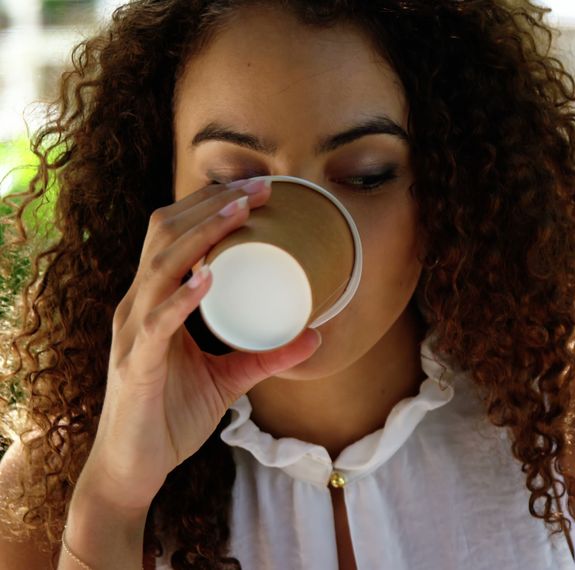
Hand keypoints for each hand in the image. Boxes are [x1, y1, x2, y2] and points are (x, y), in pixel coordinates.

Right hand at [80, 179, 321, 511]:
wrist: (133, 467)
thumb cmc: (171, 417)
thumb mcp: (229, 379)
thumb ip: (267, 355)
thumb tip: (316, 336)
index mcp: (154, 302)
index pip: (174, 236)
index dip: (209, 207)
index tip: (255, 189)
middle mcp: (138, 306)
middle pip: (166, 235)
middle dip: (212, 205)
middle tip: (259, 187)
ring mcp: (133, 332)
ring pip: (162, 266)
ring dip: (203, 235)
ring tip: (240, 212)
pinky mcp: (136, 363)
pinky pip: (157, 322)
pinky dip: (182, 298)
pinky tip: (206, 278)